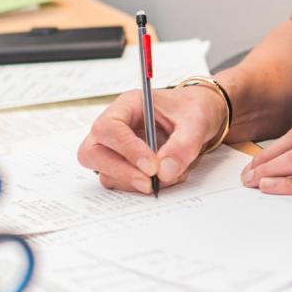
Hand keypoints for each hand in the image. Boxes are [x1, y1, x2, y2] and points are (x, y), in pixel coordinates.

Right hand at [78, 86, 226, 193]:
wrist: (198, 119)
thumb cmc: (193, 110)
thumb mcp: (196, 121)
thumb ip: (183, 145)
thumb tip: (164, 172)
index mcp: (128, 105)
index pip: (109, 127)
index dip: (127, 149)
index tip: (152, 166)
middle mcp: (115, 126)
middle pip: (92, 152)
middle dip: (120, 172)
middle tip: (150, 184)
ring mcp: (115, 148)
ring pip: (104, 172)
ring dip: (133, 182)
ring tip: (168, 175)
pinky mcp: (123, 165)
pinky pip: (120, 182)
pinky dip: (140, 186)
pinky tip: (165, 178)